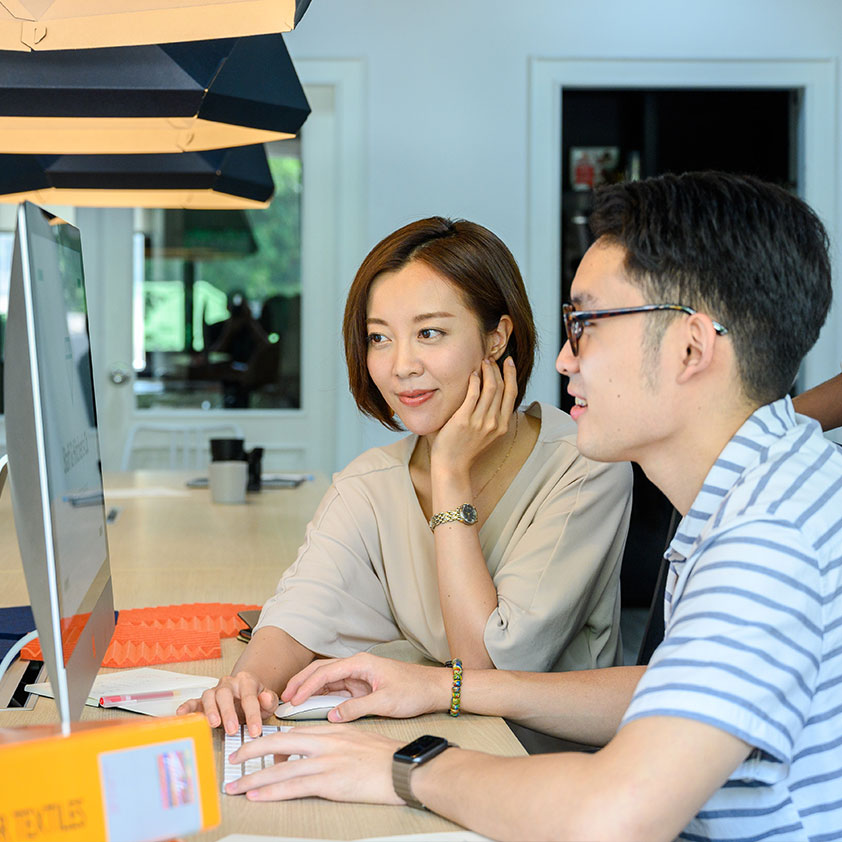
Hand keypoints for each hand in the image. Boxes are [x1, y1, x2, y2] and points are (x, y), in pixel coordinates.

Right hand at [176, 671, 278, 736]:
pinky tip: (181, 713)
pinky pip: (193, 701)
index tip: (256, 731)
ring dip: (211, 710)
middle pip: (225, 694)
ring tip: (214, 724)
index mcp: (246, 681)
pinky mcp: (203, 701)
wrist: (244, 692)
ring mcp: (215, 691)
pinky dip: (187, 707)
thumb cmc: (255, 698)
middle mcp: (229, 684)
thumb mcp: (268, 700)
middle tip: (233, 730)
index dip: (253, 715)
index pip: (249, 697)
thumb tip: (265, 697)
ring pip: (209, 696)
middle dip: (229, 712)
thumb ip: (269, 700)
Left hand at [224, 724, 404, 803]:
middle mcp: (325, 742)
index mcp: (332, 730)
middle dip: (252, 752)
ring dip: (254, 777)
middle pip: (279, 743)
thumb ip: (334, 743)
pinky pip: (294, 786)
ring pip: (281, 767)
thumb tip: (316, 754)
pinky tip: (258, 795)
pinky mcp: (331, 782)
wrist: (404, 768)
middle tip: (233, 760)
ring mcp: (327, 761)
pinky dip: (272, 791)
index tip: (255, 749)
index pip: (293, 732)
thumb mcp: (358, 739)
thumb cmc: (386, 757)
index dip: (271, 741)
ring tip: (236, 786)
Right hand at [281, 653, 449, 721]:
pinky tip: (311, 705)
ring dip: (309, 689)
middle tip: (283, 697)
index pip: (326, 672)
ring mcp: (358, 676)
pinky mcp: (361, 687)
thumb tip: (332, 716)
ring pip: (326, 680)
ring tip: (291, 702)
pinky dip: (321, 696)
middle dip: (301, 682)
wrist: (434, 689)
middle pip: (321, 670)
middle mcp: (357, 666)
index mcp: (361, 663)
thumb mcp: (385, 701)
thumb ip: (357, 708)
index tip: (292, 699)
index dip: (306, 685)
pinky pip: (336, 690)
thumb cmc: (414, 690)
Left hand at [430, 356, 517, 476]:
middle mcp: (494, 423)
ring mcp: (480, 422)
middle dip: (498, 369)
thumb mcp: (485, 434)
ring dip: (487, 372)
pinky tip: (472, 374)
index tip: (508, 362)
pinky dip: (474, 382)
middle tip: (491, 358)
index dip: (511, 375)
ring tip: (482, 362)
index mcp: (502, 426)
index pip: (511, 394)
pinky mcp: (464, 420)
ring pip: (490, 389)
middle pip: (501, 388)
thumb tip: (487, 395)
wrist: (452, 466)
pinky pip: (473, 395)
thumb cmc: (464, 448)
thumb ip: (489, 416)